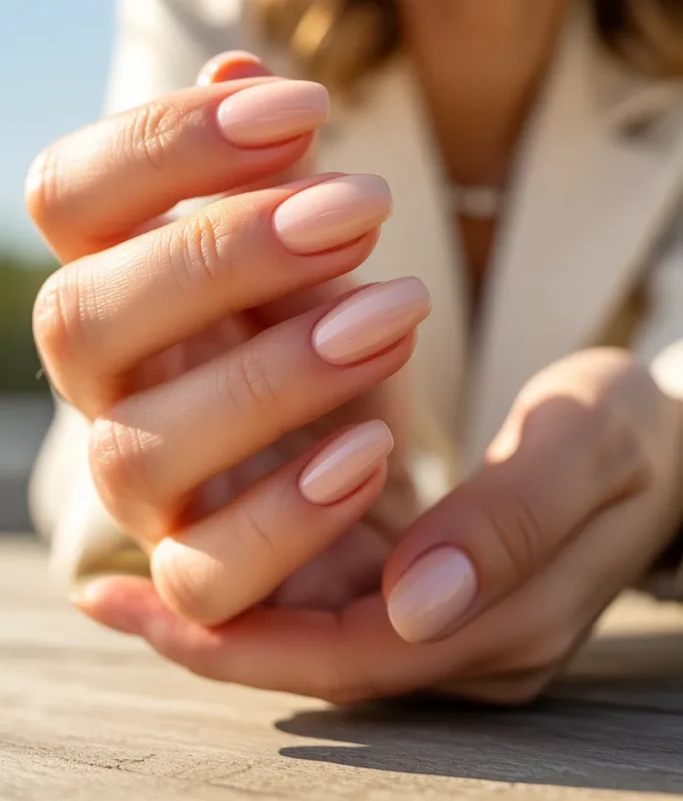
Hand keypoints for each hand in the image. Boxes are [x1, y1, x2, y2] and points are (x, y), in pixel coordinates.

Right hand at [29, 52, 429, 621]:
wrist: (360, 447)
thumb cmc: (321, 323)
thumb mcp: (306, 242)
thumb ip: (266, 170)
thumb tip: (242, 64)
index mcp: (110, 280)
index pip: (64, 196)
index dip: (167, 140)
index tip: (309, 106)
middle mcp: (102, 386)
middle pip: (76, 320)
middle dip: (222, 253)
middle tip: (365, 207)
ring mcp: (142, 486)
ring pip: (137, 452)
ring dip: (274, 376)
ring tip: (398, 315)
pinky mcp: (199, 576)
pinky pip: (203, 577)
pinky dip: (286, 514)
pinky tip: (373, 447)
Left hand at [76, 349, 681, 704]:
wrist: (668, 436)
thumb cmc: (635, 431)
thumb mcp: (589, 447)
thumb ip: (509, 519)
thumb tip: (414, 600)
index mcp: (505, 623)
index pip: (355, 654)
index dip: (245, 641)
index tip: (138, 605)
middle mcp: (464, 639)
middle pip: (317, 654)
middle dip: (214, 631)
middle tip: (108, 600)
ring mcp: (449, 614)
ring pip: (316, 628)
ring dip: (231, 601)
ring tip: (129, 581)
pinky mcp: (435, 577)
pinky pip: (335, 591)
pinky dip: (270, 568)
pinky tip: (216, 530)